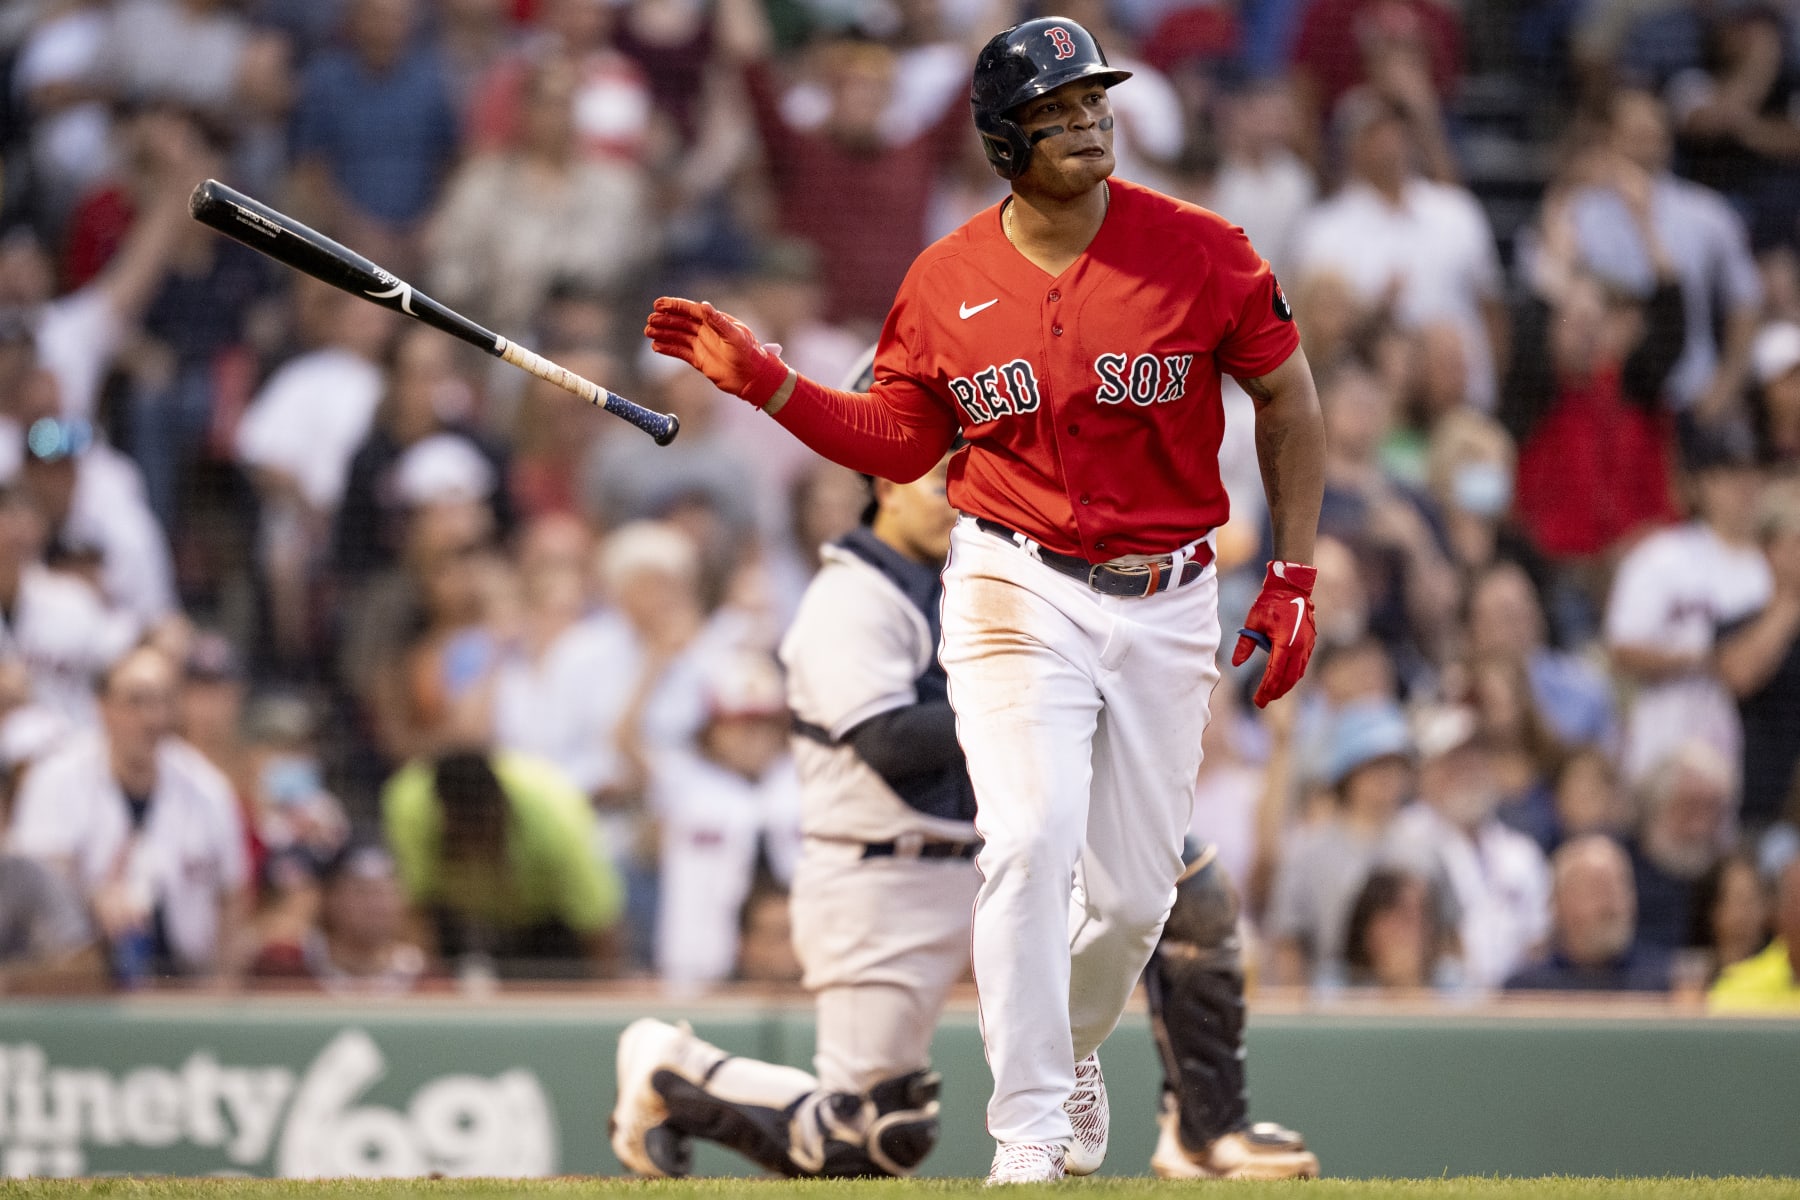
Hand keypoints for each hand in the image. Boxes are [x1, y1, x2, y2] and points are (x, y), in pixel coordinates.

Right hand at [644, 297, 790, 406]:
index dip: (674, 306)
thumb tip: (704, 306)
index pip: (690, 310)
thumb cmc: (749, 354)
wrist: (754, 378)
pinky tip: (656, 347)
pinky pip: (680, 352)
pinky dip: (668, 349)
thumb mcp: (735, 336)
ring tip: (648, 332)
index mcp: (715, 321)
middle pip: (681, 322)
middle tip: (650, 320)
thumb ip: (719, 321)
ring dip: (663, 333)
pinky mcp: (700, 360)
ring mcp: (702, 346)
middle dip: (664, 320)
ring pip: (678, 337)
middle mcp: (706, 331)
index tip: (658, 304)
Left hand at [1232, 561, 1318, 707]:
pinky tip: (1284, 678)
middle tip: (1263, 701)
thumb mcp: (1254, 621)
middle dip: (1276, 691)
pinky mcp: (1310, 642)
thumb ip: (1245, 644)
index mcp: (1285, 643)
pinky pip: (1302, 664)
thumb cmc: (1271, 602)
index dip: (1266, 689)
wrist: (1292, 587)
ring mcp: (1308, 645)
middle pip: (1289, 678)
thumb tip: (1236, 663)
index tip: (1258, 701)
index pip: (1274, 674)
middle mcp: (1300, 647)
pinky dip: (1293, 674)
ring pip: (1298, 673)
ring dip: (1286, 684)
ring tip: (1272, 693)